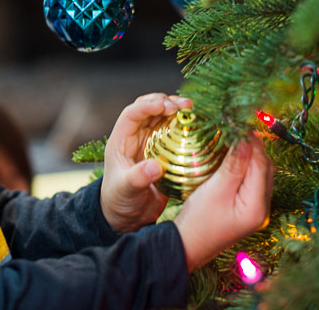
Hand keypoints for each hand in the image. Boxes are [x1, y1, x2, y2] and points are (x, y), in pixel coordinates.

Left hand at [100, 93, 192, 232]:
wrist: (127, 216)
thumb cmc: (119, 200)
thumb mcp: (126, 189)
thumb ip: (139, 178)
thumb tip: (156, 166)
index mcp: (121, 140)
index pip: (132, 113)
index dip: (148, 105)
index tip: (165, 106)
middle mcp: (136, 136)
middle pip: (149, 108)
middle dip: (166, 102)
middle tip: (184, 105)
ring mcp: (151, 142)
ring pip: (163, 117)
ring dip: (177, 110)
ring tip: (193, 110)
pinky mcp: (165, 152)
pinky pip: (175, 133)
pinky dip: (185, 127)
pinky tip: (199, 127)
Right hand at [173, 133, 273, 271]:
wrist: (187, 245)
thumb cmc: (198, 220)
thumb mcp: (215, 189)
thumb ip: (233, 165)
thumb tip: (245, 139)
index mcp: (257, 205)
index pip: (261, 164)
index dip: (253, 141)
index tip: (240, 123)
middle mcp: (262, 208)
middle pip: (265, 168)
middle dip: (254, 147)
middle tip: (237, 128)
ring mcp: (255, 209)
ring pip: (260, 173)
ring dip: (250, 155)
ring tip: (234, 139)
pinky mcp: (246, 208)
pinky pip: (252, 181)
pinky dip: (246, 166)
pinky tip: (233, 157)